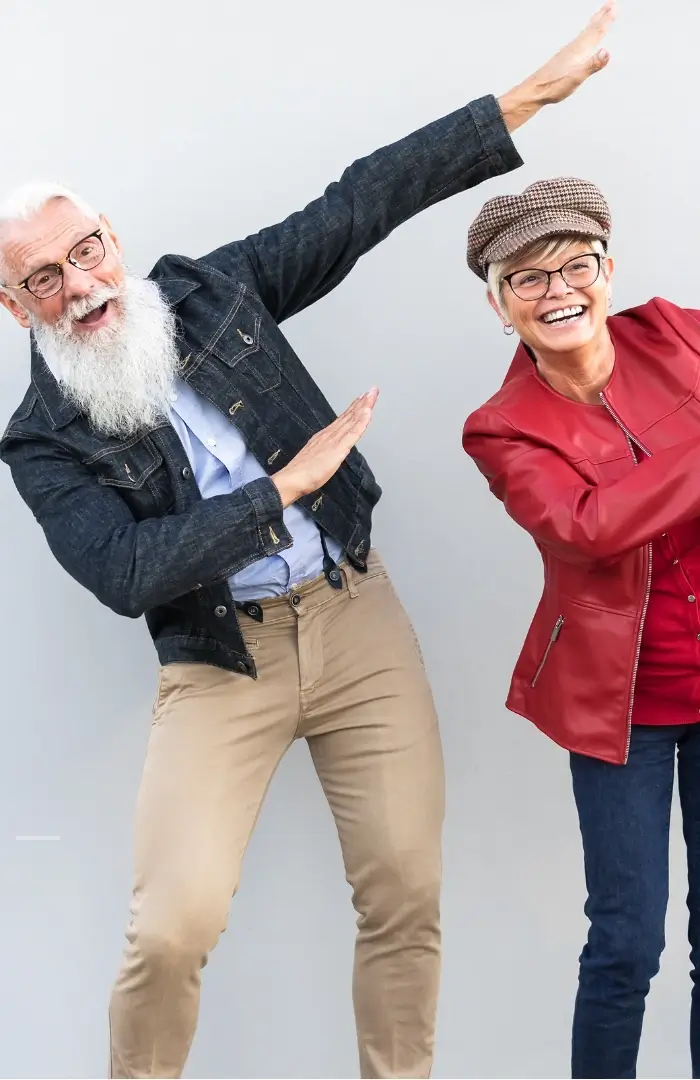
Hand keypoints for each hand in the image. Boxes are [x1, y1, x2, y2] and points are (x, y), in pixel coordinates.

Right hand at [272, 388, 378, 507]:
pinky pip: (353, 432)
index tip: (362, 399)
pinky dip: (361, 421)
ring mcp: (334, 439)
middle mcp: (330, 434)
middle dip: (362, 402)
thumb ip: (323, 453)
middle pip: (349, 416)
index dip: (354, 409)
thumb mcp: (316, 459)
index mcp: (325, 437)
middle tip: (372, 390)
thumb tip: (327, 453)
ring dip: (364, 406)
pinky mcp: (338, 448)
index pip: (343, 420)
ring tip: (372, 394)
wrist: (293, 478)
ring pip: (352, 420)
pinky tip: (368, 412)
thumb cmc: (302, 473)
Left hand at [498, 1, 615, 132]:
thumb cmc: (552, 85)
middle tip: (610, 3)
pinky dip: (585, 35)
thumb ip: (592, 65)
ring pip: (584, 33)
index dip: (607, 20)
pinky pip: (579, 41)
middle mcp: (573, 48)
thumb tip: (606, 52)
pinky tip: (583, 39)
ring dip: (594, 23)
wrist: (534, 91)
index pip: (596, 32)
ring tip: (599, 16)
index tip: (615, 8)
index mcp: (578, 50)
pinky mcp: (563, 58)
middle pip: (591, 28)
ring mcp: (568, 52)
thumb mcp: (576, 77)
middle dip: (602, 15)